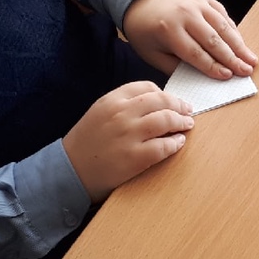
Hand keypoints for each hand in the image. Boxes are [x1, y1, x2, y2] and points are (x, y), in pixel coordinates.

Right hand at [63, 81, 194, 201]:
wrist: (70, 170)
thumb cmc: (86, 142)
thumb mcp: (100, 112)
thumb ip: (124, 104)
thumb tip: (157, 102)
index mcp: (112, 100)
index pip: (147, 87)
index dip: (164, 94)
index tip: (172, 101)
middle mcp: (121, 114)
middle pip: (161, 101)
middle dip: (179, 105)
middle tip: (188, 111)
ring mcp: (128, 135)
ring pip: (166, 120)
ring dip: (181, 122)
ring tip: (187, 125)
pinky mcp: (134, 157)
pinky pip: (164, 146)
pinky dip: (175, 143)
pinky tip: (178, 143)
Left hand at [122, 0, 257, 78]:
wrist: (140, 3)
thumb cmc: (146, 33)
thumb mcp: (153, 55)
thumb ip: (176, 67)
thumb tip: (203, 77)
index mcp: (168, 29)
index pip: (196, 53)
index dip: (213, 67)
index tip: (227, 77)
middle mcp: (185, 13)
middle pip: (213, 40)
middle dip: (232, 58)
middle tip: (246, 71)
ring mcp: (196, 2)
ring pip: (222, 26)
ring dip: (239, 44)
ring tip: (251, 59)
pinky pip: (222, 14)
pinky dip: (233, 30)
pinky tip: (241, 43)